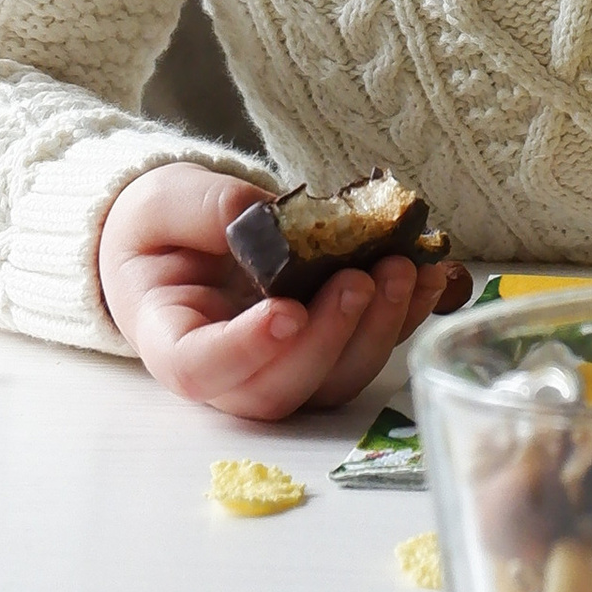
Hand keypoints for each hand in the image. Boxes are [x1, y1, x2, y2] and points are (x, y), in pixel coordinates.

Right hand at [97, 160, 466, 418]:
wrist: (179, 236)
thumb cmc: (162, 226)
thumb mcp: (165, 202)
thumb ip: (206, 209)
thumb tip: (267, 219)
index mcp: (171, 339)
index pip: (200, 368)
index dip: (247, 351)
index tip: (286, 311)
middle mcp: (229, 371)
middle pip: (277, 388)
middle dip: (328, 340)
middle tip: (360, 280)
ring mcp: (281, 366)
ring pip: (330, 382)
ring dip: (376, 333)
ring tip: (401, 270)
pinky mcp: (324, 348)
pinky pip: (365, 351)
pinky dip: (402, 318)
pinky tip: (429, 275)